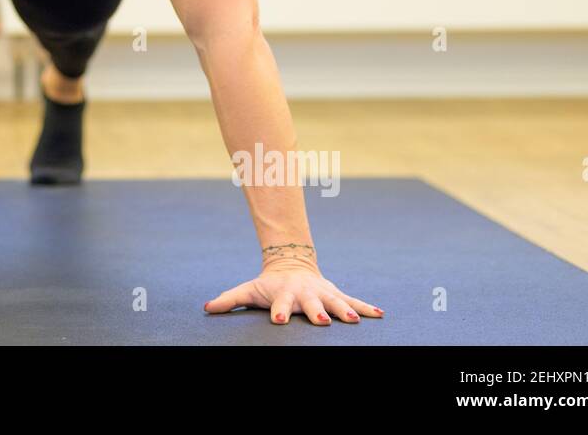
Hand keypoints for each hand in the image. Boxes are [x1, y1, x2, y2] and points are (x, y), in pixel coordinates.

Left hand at [203, 260, 383, 324]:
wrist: (290, 266)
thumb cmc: (267, 285)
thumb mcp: (248, 290)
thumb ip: (229, 300)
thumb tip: (206, 308)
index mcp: (283, 295)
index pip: (280, 305)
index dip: (279, 312)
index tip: (278, 320)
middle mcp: (305, 294)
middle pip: (312, 305)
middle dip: (317, 313)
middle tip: (322, 322)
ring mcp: (322, 293)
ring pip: (336, 302)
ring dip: (346, 310)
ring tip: (355, 320)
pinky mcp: (335, 294)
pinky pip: (353, 301)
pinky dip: (366, 307)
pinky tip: (380, 315)